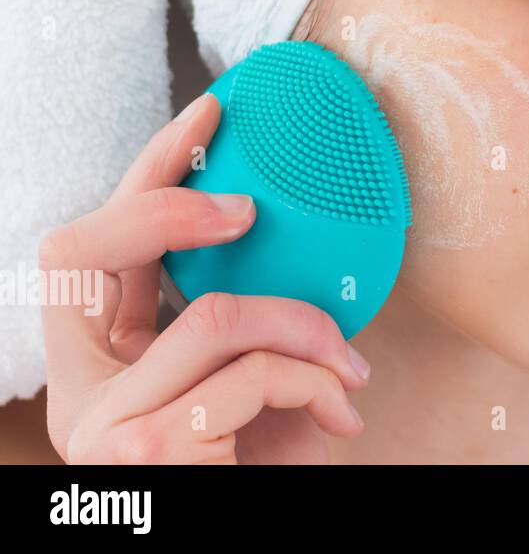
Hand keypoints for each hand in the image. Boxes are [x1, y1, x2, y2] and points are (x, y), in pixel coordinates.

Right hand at [39, 93, 369, 463]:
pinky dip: (315, 382)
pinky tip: (341, 414)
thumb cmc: (257, 471)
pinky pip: (253, 373)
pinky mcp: (150, 449)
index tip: (210, 117)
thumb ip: (245, 327)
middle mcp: (78, 390)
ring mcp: (104, 424)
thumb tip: (298, 246)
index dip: (145, 173)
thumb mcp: (248, 390)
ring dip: (305, 330)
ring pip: (215, 315)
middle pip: (97, 247)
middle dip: (176, 196)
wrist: (246, 537)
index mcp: (97, 364)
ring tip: (349, 367)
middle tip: (254, 202)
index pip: (90, 246)